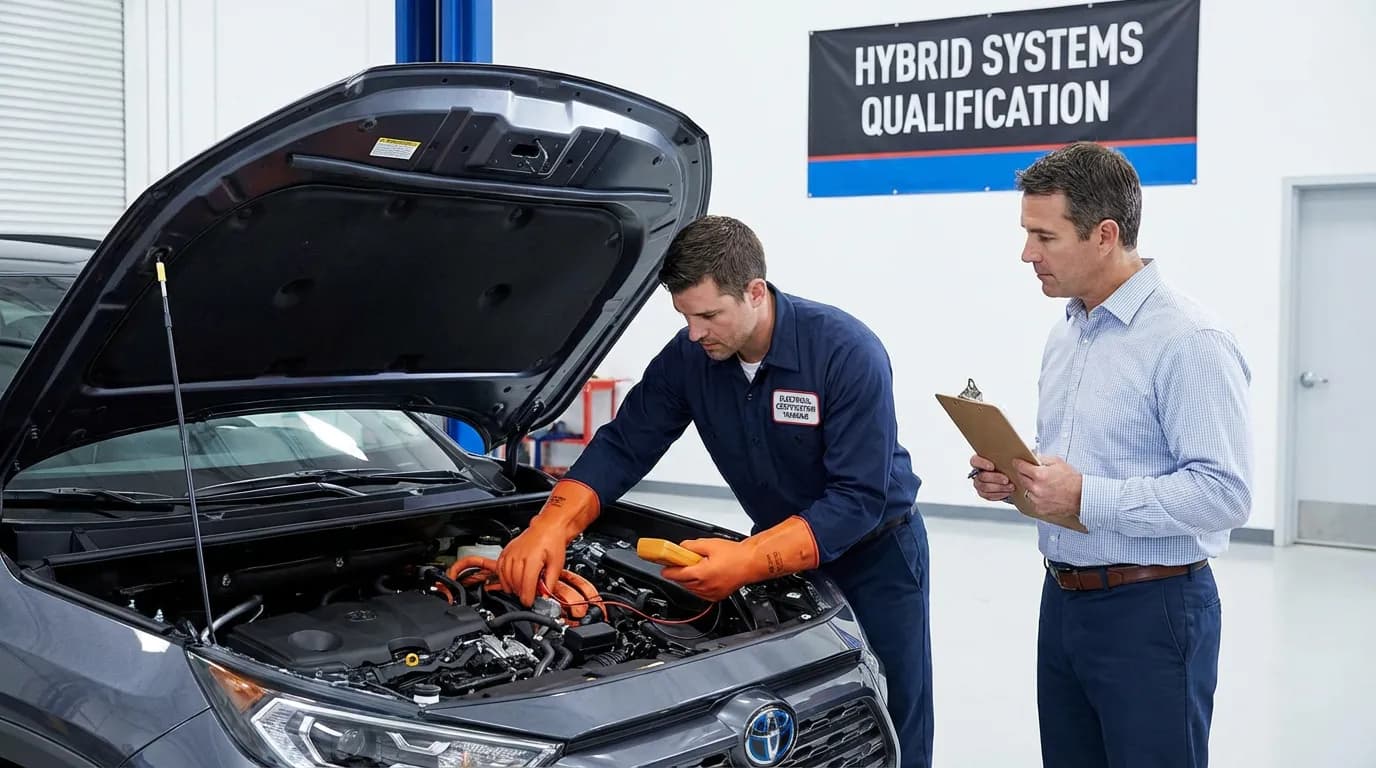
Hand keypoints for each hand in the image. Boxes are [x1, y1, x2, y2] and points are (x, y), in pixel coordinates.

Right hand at [496, 478, 599, 606]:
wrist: (548, 527)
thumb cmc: (553, 542)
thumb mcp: (557, 564)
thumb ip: (551, 582)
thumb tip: (546, 596)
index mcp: (533, 558)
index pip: (526, 583)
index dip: (527, 596)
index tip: (529, 603)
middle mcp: (519, 555)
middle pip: (515, 581)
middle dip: (520, 593)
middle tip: (526, 597)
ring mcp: (511, 552)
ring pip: (506, 576)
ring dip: (511, 587)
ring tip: (519, 591)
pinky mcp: (506, 551)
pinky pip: (499, 567)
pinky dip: (502, 577)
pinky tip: (508, 582)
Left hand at [660, 538, 751, 601]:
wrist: (751, 563)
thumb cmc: (736, 555)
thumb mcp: (710, 544)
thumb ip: (691, 546)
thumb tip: (681, 547)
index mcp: (701, 574)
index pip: (677, 575)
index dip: (668, 570)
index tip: (664, 568)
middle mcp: (705, 586)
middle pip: (682, 582)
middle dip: (678, 574)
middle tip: (679, 564)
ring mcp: (711, 593)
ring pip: (691, 589)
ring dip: (688, 580)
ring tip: (693, 568)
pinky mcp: (717, 596)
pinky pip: (701, 593)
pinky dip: (697, 587)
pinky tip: (701, 577)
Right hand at [970, 454, 1013, 500]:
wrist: (1009, 479)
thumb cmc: (1005, 467)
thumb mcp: (1004, 460)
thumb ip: (1003, 457)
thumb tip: (1012, 458)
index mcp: (979, 462)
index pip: (974, 461)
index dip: (982, 464)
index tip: (992, 467)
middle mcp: (977, 473)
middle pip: (982, 476)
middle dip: (996, 478)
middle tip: (1006, 479)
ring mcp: (979, 484)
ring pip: (985, 487)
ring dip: (999, 487)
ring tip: (1010, 486)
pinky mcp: (983, 493)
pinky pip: (988, 495)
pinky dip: (999, 494)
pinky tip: (1007, 491)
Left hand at [1011, 455, 1086, 530]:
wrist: (1082, 496)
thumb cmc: (1072, 480)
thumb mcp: (1058, 462)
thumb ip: (1042, 458)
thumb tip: (1032, 457)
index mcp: (1039, 475)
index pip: (1020, 467)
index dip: (1018, 463)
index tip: (1017, 462)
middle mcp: (1036, 488)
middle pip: (1021, 478)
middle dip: (1025, 474)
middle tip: (1033, 473)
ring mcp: (1037, 500)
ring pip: (1026, 491)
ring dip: (1031, 487)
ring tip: (1043, 485)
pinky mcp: (1040, 509)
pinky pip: (1032, 501)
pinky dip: (1036, 497)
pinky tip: (1046, 494)